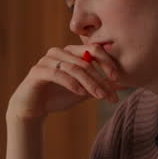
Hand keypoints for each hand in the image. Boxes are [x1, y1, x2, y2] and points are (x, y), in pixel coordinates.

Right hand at [7, 44, 121, 120]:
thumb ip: (99, 85)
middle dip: (100, 79)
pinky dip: (71, 83)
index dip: (107, 62)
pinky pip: (57, 74)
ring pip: (73, 68)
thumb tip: (124, 84)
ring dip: (89, 83)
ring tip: (99, 96)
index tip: (117, 79)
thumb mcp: (83, 91)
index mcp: (71, 52)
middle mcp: (59, 52)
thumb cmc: (58, 96)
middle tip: (110, 95)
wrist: (33, 108)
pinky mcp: (37, 71)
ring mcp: (47, 60)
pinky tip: (80, 93)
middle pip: (85, 61)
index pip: (93, 50)